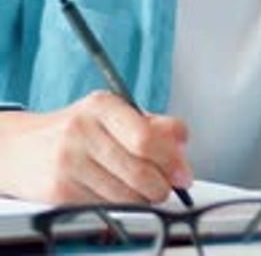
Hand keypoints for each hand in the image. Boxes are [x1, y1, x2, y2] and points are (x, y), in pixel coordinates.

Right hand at [0, 92, 191, 203]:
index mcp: (102, 105)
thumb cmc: (78, 129)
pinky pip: (107, 208)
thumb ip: (152, 124)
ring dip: (144, 200)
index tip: (183, 173)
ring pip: (126, 196)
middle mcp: (82, 130)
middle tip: (167, 187)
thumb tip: (182, 139)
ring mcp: (69, 162)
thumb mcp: (113, 114)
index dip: (171, 160)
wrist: (23, 147)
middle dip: (162, 186)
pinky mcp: (61, 192)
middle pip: (139, 172)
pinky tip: (117, 194)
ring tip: (142, 190)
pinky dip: (121, 207)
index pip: (145, 137)